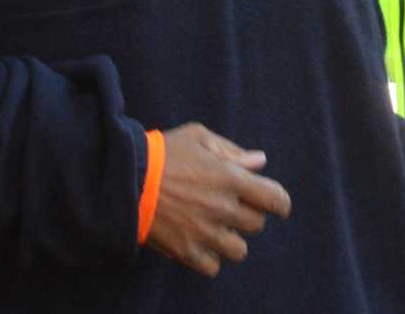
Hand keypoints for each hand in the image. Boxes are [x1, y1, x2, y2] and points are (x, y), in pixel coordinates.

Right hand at [146, 123, 291, 278]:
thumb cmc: (162, 152)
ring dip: (231, 239)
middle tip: (231, 207)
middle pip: (257, 225)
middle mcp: (223, 208)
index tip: (276, 205)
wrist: (124, 178)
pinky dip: (209, 258)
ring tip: (215, 228)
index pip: (275, 199)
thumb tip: (260, 161)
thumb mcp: (198, 137)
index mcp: (230, 178)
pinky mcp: (186, 251)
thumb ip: (231, 151)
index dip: (280, 203)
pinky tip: (199, 242)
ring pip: (238, 250)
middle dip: (248, 216)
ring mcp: (205, 232)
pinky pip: (213, 267)